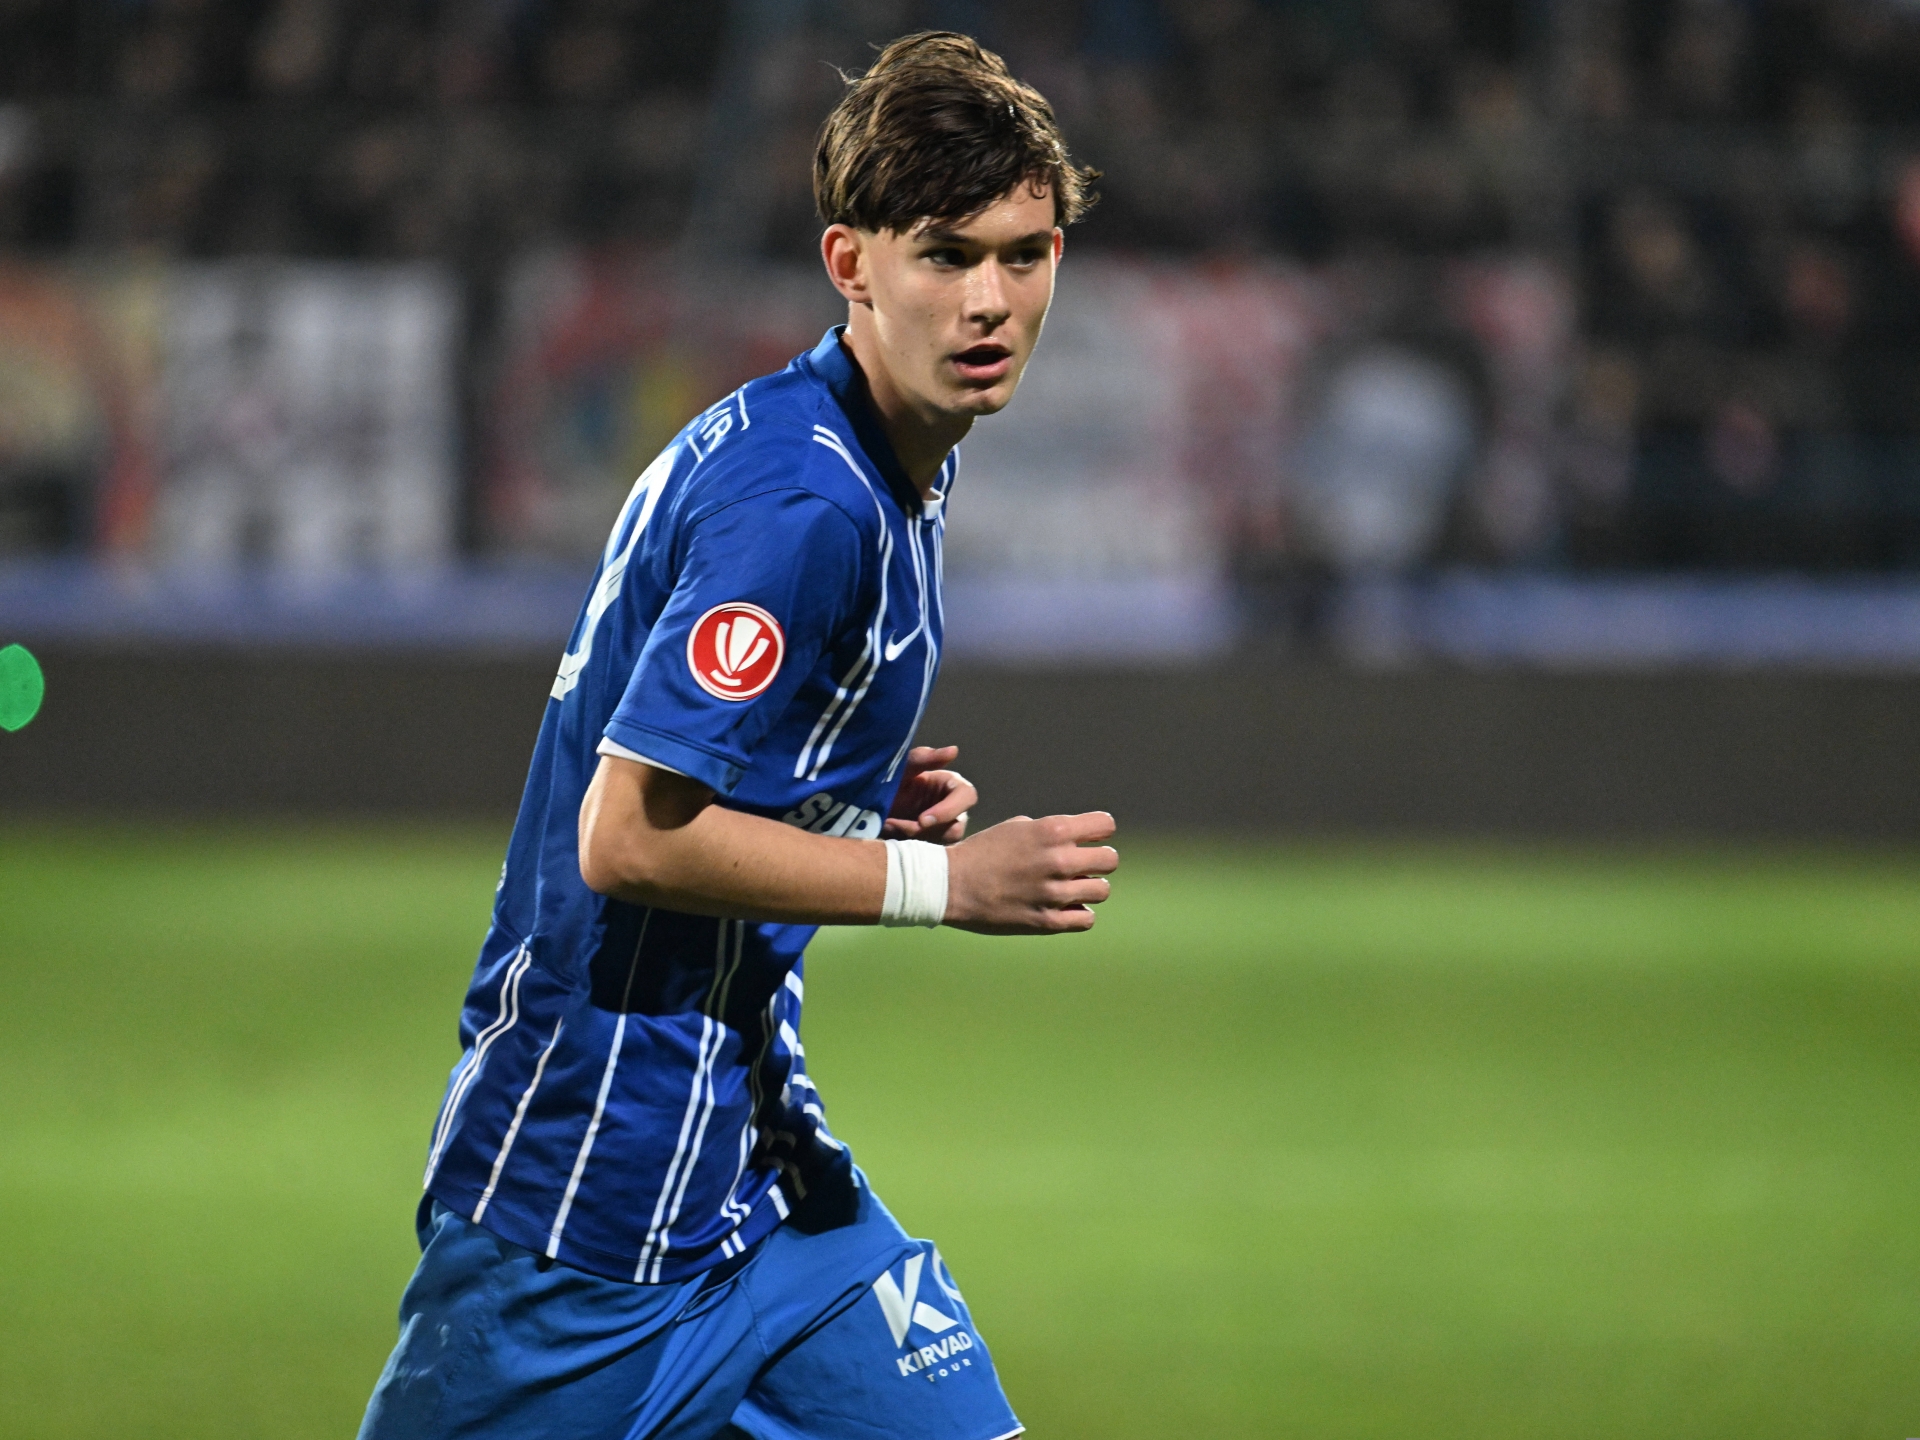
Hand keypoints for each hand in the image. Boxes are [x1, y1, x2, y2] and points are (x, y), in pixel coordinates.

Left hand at [884, 744, 976, 843]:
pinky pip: (925, 852)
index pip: (967, 797)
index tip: (922, 819)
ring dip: (915, 838)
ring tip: (889, 825)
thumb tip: (953, 750)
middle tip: (904, 828)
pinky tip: (887, 831)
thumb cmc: (890, 777)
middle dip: (930, 832)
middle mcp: (951, 810)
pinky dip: (905, 844)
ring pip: (941, 843)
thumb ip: (924, 758)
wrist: (866, 797)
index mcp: (950, 787)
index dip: (949, 810)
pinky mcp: (927, 844)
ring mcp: (940, 829)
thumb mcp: (902, 767)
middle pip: (957, 828)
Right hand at [944, 812, 1117, 934]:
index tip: (1086, 839)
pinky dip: (1079, 913)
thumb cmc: (982, 851)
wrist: (951, 884)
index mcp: (1052, 830)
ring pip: (1102, 890)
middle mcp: (1059, 860)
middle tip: (1080, 867)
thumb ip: (1051, 831)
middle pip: (1110, 859)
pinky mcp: (1047, 922)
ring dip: (1089, 888)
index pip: (1106, 825)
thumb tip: (1077, 839)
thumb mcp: (1017, 827)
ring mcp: (1055, 893)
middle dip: (1097, 862)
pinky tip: (1063, 907)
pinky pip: (1087, 918)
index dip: (1098, 832)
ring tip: (1069, 889)